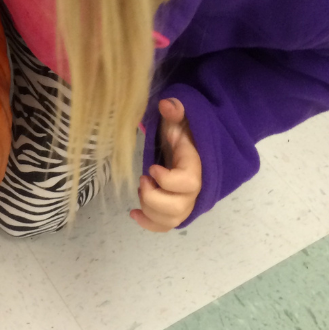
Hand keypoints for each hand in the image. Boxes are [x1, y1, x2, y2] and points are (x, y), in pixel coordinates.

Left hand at [130, 98, 201, 232]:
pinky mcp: (176, 209)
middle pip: (179, 207)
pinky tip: (134, 213)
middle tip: (143, 179)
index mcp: (195, 166)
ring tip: (141, 189)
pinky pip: (166, 225)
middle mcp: (194, 189)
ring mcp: (186, 202)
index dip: (168, 180)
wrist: (186, 148)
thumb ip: (175, 113)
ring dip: (150, 210)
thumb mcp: (178, 120)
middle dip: (154, 198)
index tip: (151, 168)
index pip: (189, 183)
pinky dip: (149, 224)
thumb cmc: (181, 134)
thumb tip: (166, 104)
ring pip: (172, 219)